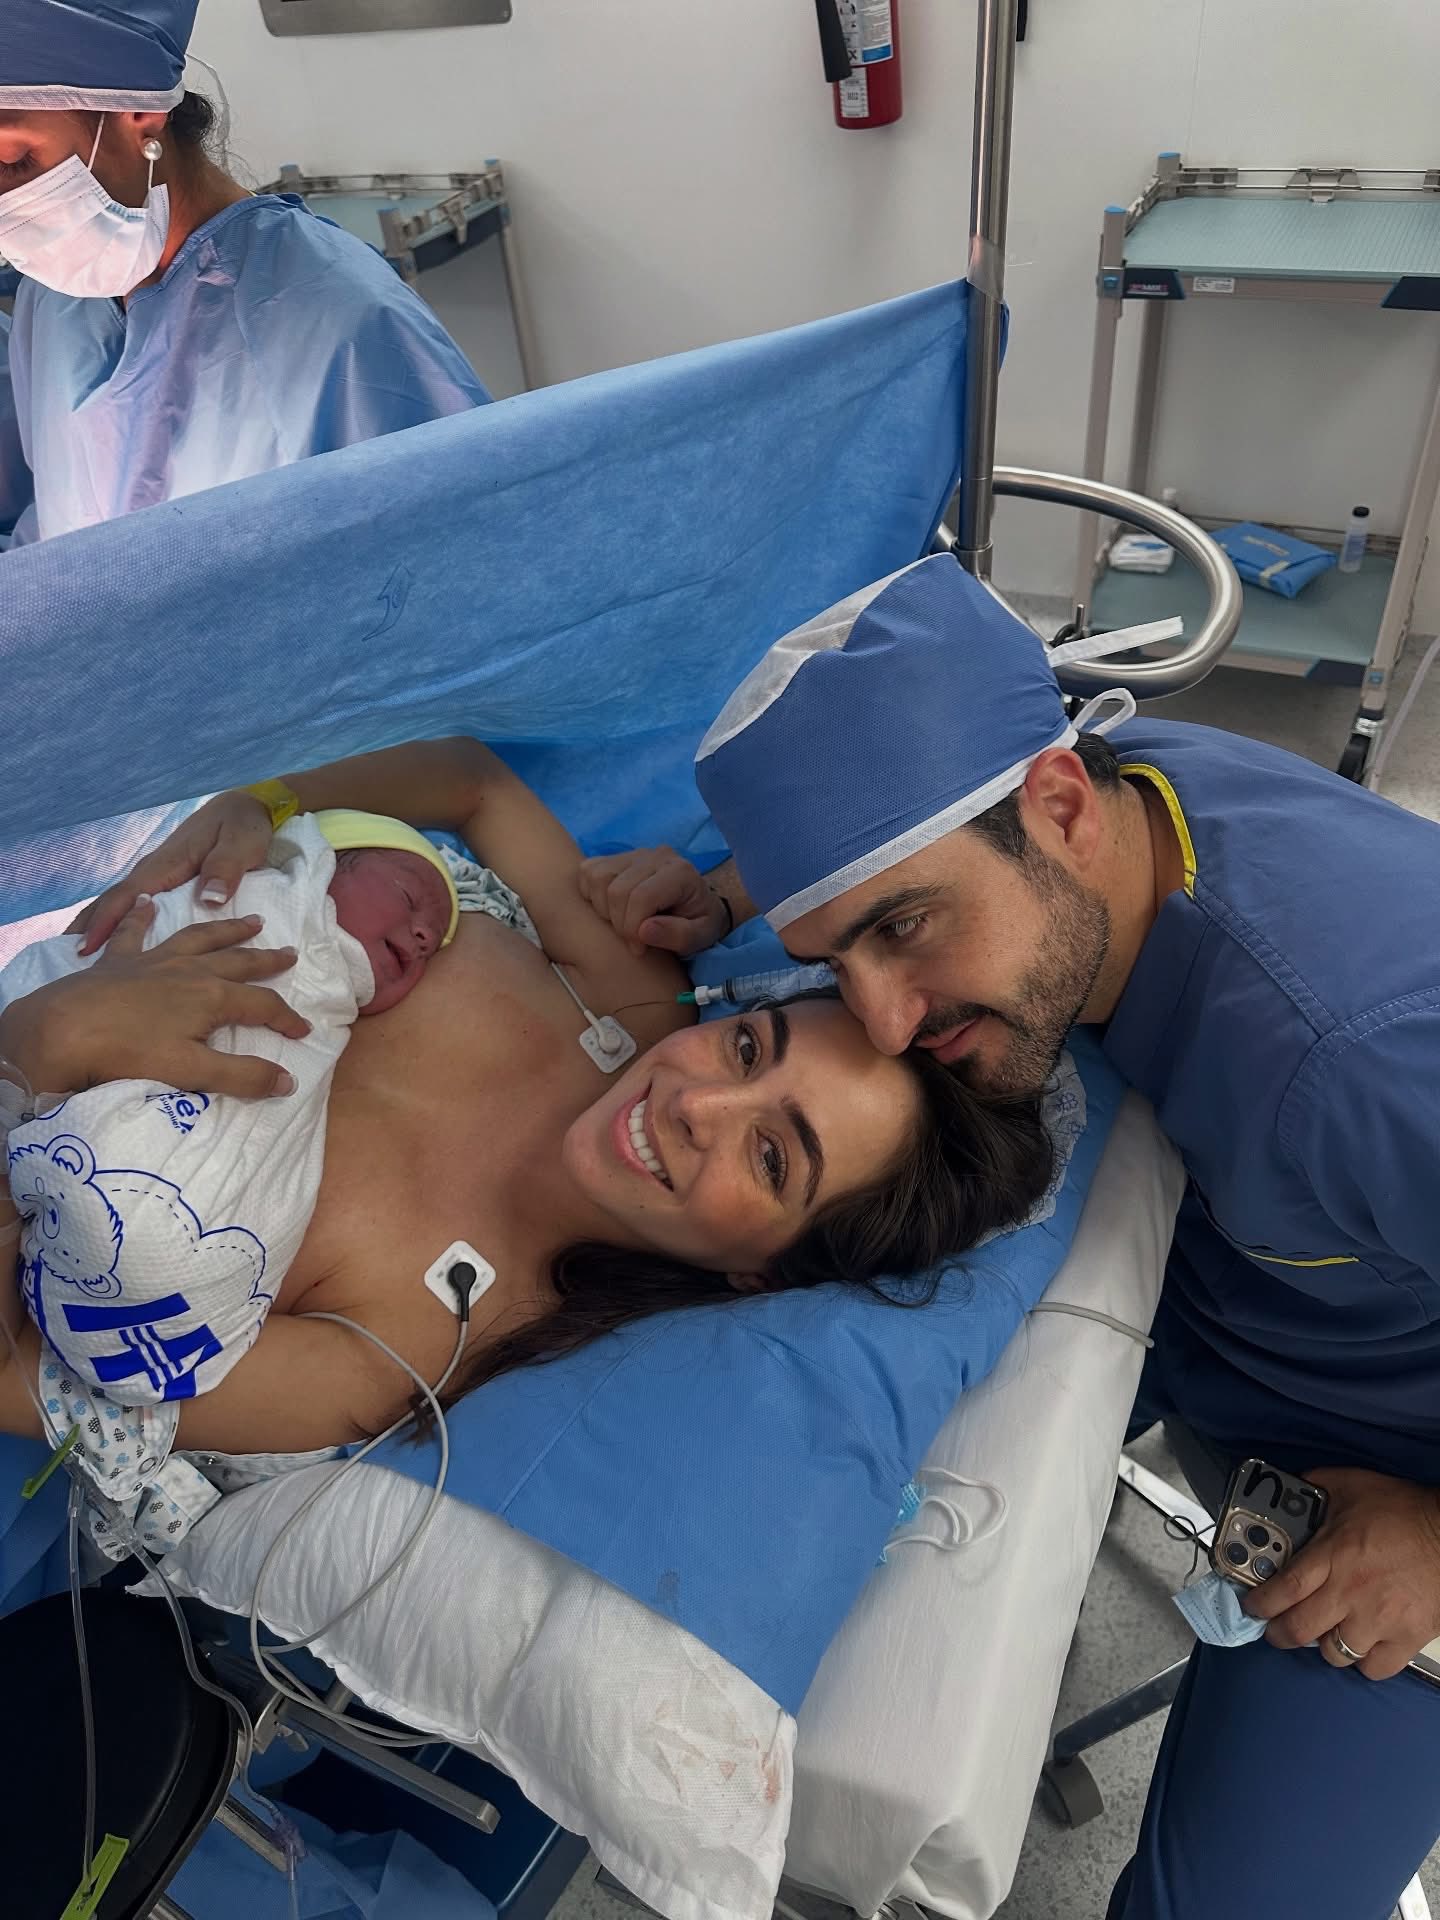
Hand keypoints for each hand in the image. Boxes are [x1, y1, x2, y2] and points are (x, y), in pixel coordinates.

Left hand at [1, 898, 307, 1100]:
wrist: (64, 1028)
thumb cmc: (129, 1053)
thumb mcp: (192, 1071)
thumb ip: (242, 1076)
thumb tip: (288, 1081)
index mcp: (211, 997)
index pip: (262, 1006)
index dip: (286, 1018)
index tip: (304, 1029)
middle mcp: (189, 971)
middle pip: (238, 961)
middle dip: (267, 959)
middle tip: (290, 953)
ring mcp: (154, 960)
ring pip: (199, 938)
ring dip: (227, 929)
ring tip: (251, 920)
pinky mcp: (120, 960)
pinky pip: (135, 932)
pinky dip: (142, 917)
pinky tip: (147, 903)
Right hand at [68, 790, 274, 954]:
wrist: (247, 806)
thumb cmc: (244, 825)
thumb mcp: (241, 844)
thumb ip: (226, 868)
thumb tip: (210, 899)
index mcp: (168, 864)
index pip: (128, 896)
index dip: (106, 923)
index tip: (86, 949)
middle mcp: (155, 869)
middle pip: (114, 901)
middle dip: (89, 928)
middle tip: (67, 962)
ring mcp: (158, 873)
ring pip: (121, 903)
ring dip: (99, 926)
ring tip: (81, 958)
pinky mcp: (166, 878)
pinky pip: (136, 903)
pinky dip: (119, 920)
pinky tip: (115, 942)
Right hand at [577, 848, 728, 956]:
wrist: (698, 905)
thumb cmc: (699, 923)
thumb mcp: (701, 937)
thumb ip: (678, 936)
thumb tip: (644, 930)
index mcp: (680, 872)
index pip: (641, 897)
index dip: (632, 928)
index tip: (639, 949)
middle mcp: (655, 856)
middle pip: (616, 889)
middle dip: (619, 924)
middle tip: (633, 940)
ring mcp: (634, 854)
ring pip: (597, 877)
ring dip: (603, 908)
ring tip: (623, 923)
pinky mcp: (617, 857)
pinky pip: (588, 870)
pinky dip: (591, 894)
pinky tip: (611, 908)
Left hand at [1244, 1467, 1439, 1679]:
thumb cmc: (1403, 1510)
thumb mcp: (1350, 1485)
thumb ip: (1315, 1486)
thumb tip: (1290, 1488)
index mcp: (1332, 1555)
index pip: (1284, 1589)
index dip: (1260, 1604)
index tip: (1252, 1607)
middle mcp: (1350, 1593)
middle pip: (1300, 1629)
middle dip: (1279, 1634)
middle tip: (1275, 1630)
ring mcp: (1378, 1620)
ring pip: (1334, 1653)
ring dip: (1322, 1645)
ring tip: (1322, 1633)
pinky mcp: (1406, 1639)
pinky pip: (1373, 1668)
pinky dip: (1362, 1662)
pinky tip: (1360, 1646)